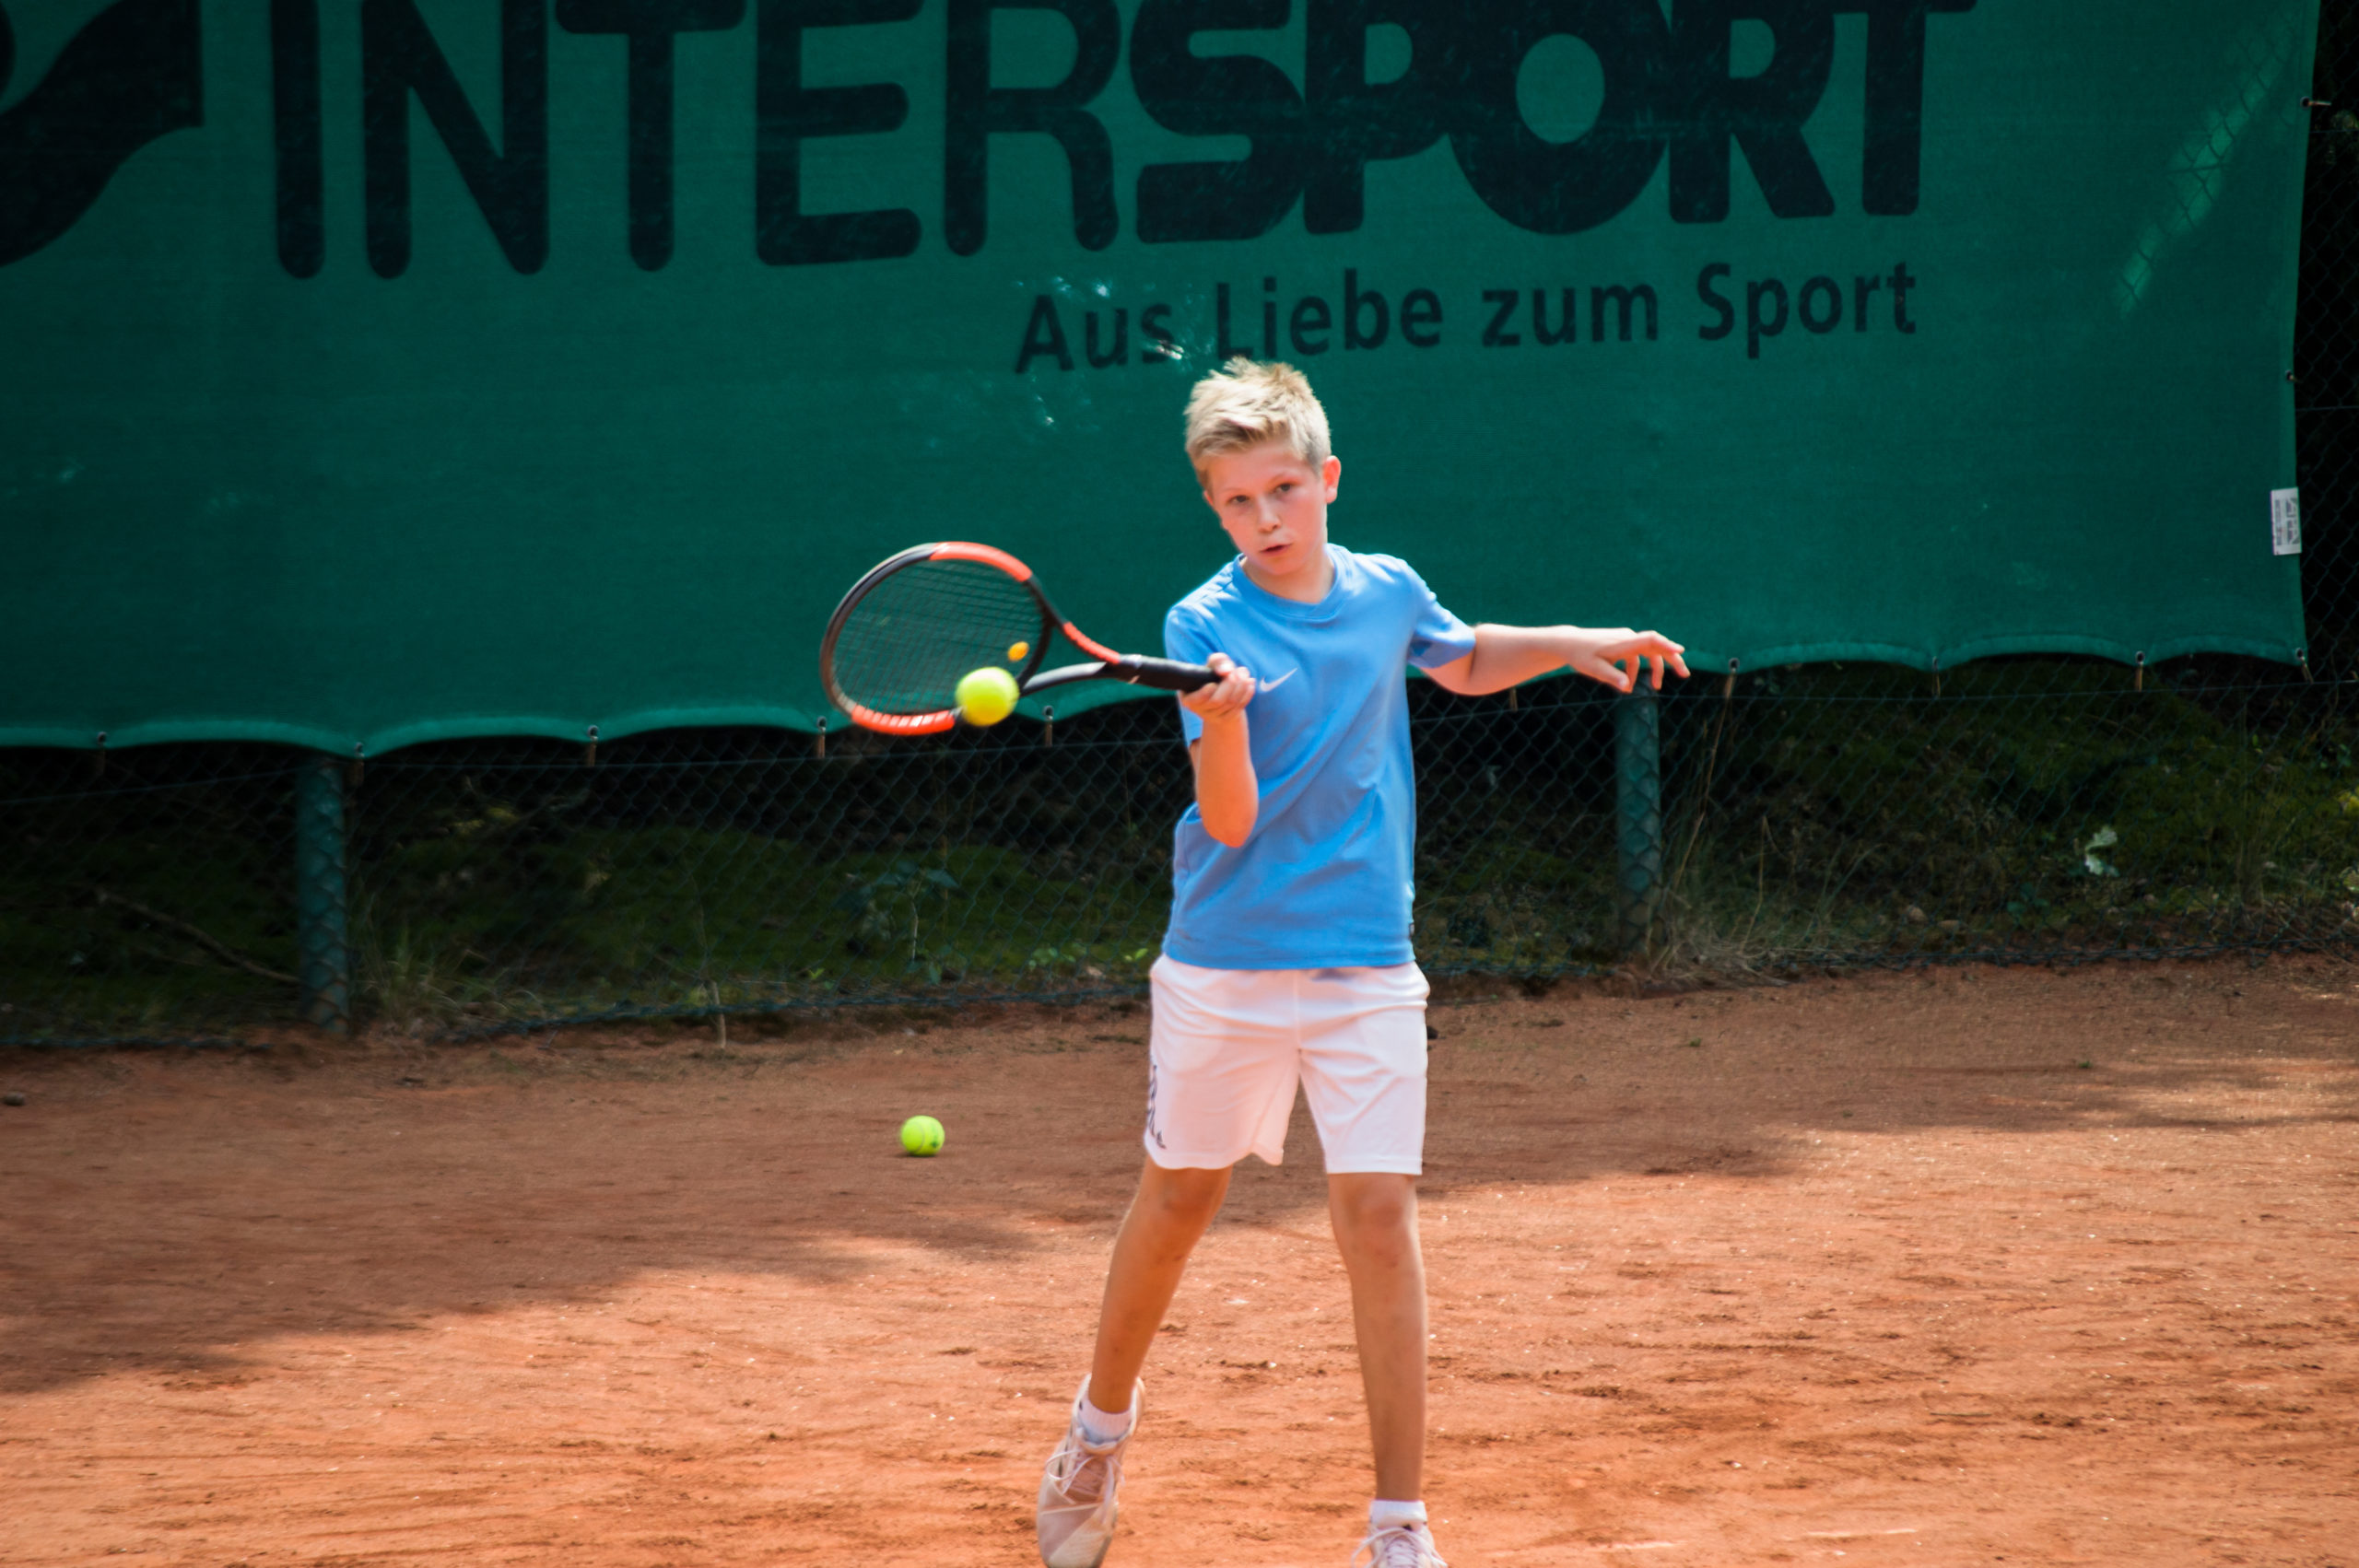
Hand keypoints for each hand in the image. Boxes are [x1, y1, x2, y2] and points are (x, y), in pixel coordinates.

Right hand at [1179, 651, 1254, 720]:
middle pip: (1217, 701)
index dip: (1206, 692)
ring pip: (1230, 703)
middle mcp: (1199, 710)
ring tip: (1245, 673)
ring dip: (1241, 687)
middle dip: (1230, 684)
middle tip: (1238, 671)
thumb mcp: (1213, 664)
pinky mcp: (1227, 718)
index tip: (1214, 682)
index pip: (1197, 699)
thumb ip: (1218, 661)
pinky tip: (1250, 683)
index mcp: (1189, 698)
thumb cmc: (1213, 674)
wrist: (1221, 691)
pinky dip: (1247, 694)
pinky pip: (1239, 707)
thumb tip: (1226, 671)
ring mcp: (1214, 717)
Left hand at [1567, 629, 1689, 692]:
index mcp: (1622, 643)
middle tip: (1684, 674)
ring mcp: (1626, 639)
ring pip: (1648, 651)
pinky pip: (1636, 655)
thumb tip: (1627, 688)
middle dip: (1671, 660)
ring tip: (1656, 687)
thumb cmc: (1580, 656)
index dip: (1666, 645)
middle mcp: (1627, 638)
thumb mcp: (1594, 669)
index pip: (1649, 640)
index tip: (1680, 651)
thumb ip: (1612, 677)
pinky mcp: (1622, 642)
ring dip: (1654, 668)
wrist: (1568, 643)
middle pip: (1656, 645)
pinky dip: (1636, 669)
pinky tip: (1630, 685)